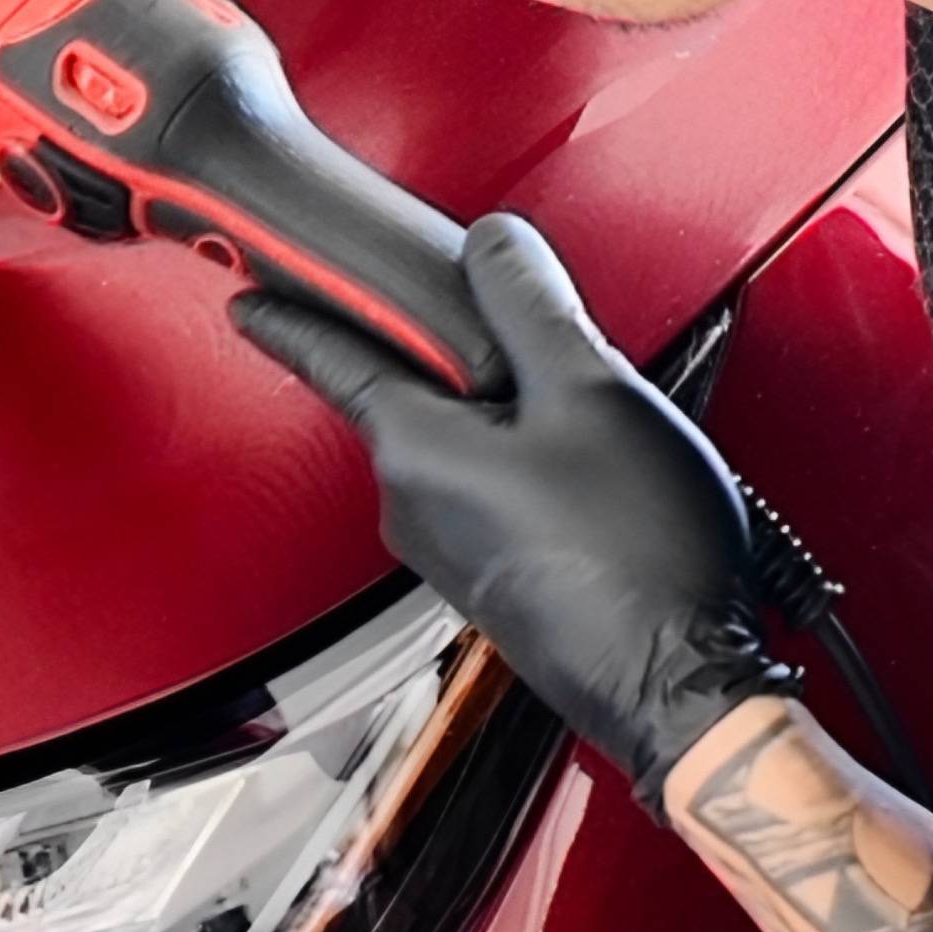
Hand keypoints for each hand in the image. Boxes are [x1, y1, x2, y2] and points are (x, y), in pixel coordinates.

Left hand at [234, 215, 799, 807]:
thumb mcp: (590, 390)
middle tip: (538, 341)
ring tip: (595, 432)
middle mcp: (415, 506)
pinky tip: (597, 483)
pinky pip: (494, 493)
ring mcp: (451, 551)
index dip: (289, 315)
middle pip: (416, 394)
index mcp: (416, 449)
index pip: (330, 359)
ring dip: (513, 419)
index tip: (249, 299)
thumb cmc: (638, 556)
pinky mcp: (493, 580)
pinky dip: (533, 469)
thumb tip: (492, 244)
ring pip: (465, 445)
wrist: (683, 687)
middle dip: (466, 360)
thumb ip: (528, 302)